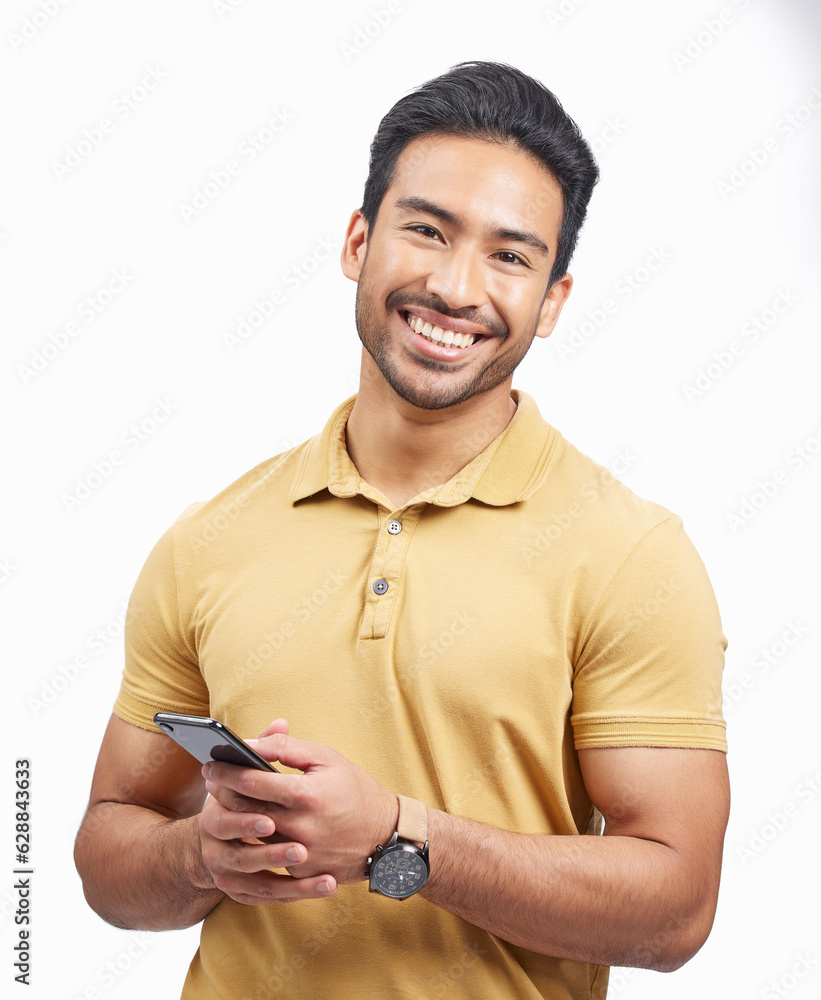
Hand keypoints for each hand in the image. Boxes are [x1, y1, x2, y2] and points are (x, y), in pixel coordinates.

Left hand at [202, 719, 398, 885]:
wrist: (385, 836)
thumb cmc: (355, 790)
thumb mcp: (327, 759)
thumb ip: (288, 748)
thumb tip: (252, 742)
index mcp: (305, 793)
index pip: (251, 780)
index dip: (226, 770)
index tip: (211, 762)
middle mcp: (299, 826)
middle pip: (243, 810)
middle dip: (222, 793)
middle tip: (210, 780)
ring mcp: (298, 853)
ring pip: (249, 835)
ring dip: (232, 818)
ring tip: (222, 801)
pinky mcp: (299, 871)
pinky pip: (266, 857)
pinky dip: (251, 840)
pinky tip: (243, 828)